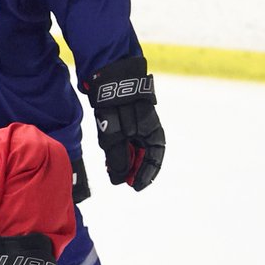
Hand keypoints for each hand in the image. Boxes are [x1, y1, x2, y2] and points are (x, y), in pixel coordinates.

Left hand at [82, 57, 164, 189]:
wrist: (111, 78)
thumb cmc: (117, 106)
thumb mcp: (115, 136)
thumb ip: (118, 158)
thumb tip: (119, 178)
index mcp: (153, 133)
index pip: (154, 160)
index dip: (145, 176)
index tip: (135, 187)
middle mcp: (148, 130)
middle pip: (143, 157)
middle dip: (133, 171)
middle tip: (121, 181)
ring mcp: (137, 125)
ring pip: (134, 150)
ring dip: (125, 162)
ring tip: (113, 171)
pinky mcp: (126, 120)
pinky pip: (126, 140)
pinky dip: (120, 151)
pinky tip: (110, 157)